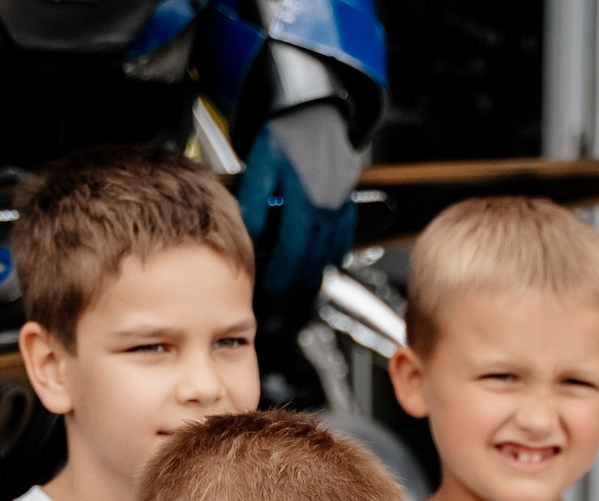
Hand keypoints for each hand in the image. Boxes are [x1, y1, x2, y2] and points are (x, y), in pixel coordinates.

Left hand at [237, 113, 357, 297]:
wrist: (314, 111)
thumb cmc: (286, 133)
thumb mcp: (260, 162)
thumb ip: (254, 200)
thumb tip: (250, 234)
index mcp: (306, 203)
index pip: (292, 252)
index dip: (281, 274)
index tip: (269, 285)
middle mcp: (328, 209)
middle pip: (313, 258)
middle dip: (296, 279)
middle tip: (281, 289)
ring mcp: (341, 207)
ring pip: (331, 251)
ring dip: (314, 270)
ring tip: (298, 281)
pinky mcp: (348, 201)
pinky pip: (344, 237)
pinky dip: (334, 253)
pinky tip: (324, 260)